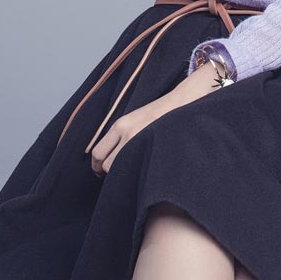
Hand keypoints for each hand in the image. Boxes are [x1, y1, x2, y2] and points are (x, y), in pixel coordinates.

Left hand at [90, 62, 225, 176]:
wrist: (182, 103)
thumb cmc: (161, 112)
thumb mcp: (136, 119)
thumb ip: (122, 135)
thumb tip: (110, 158)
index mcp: (120, 125)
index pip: (98, 152)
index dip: (97, 166)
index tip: (101, 172)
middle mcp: (126, 132)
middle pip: (106, 164)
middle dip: (109, 173)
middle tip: (117, 176)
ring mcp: (139, 140)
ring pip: (119, 170)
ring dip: (122, 175)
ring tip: (132, 174)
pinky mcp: (152, 147)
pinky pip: (137, 169)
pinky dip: (136, 175)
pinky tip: (142, 174)